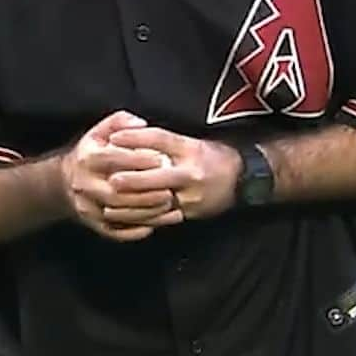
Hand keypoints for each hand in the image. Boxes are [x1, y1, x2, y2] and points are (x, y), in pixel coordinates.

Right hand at [59, 111, 184, 242]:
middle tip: (171, 188)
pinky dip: (136, 230)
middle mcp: (84, 184)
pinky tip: (156, 223)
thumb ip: (120, 122)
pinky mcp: (93, 224)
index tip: (163, 158)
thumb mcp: (100, 131)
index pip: (114, 158)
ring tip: (170, 205)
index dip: (139, 159)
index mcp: (87, 158)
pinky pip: (115, 231)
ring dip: (146, 211)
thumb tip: (141, 124)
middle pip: (116, 191)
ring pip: (118, 213)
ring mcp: (87, 206)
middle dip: (146, 191)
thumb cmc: (92, 153)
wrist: (66, 182)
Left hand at [105, 127, 242, 223]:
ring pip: (158, 200)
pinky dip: (144, 218)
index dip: (134, 138)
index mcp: (190, 148)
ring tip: (111, 205)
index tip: (113, 138)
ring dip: (133, 203)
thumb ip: (166, 142)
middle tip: (110, 179)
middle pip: (157, 173)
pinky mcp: (191, 211)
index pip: (159, 139)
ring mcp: (192, 194)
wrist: (246, 179)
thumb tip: (134, 136)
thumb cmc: (215, 156)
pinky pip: (164, 216)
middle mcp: (191, 171)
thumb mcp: (194, 142)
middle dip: (132, 178)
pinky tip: (128, 218)